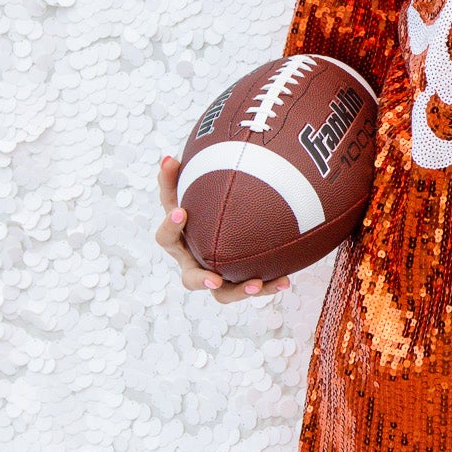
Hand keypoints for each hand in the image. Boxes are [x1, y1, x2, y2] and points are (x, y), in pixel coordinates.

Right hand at [154, 155, 290, 304]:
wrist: (222, 224)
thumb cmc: (199, 204)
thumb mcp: (187, 188)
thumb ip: (176, 176)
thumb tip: (168, 157)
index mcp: (179, 242)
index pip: (166, 237)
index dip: (170, 226)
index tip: (182, 212)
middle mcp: (194, 263)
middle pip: (190, 278)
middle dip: (200, 280)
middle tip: (214, 278)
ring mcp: (215, 276)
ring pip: (222, 294)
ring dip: (238, 291)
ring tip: (256, 284)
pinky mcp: (237, 281)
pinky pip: (252, 288)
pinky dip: (268, 286)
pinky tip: (285, 280)